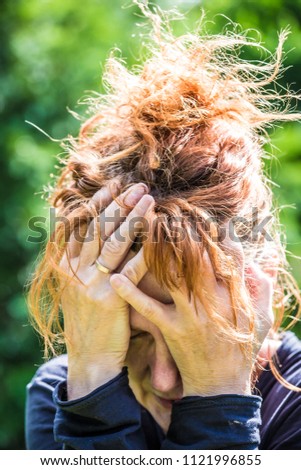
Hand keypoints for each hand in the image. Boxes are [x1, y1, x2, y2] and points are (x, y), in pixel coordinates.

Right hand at [59, 183, 153, 398]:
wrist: (89, 358)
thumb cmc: (89, 320)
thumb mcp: (78, 286)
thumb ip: (86, 260)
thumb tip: (105, 230)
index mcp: (65, 264)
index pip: (80, 224)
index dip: (98, 202)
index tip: (114, 185)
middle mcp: (74, 271)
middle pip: (97, 227)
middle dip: (118, 203)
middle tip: (137, 185)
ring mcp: (90, 284)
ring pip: (112, 242)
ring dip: (132, 218)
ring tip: (148, 199)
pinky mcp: (109, 299)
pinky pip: (131, 269)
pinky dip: (147, 250)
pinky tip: (159, 234)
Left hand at [110, 232, 273, 396]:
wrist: (220, 387)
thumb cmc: (241, 348)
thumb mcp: (261, 319)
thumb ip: (262, 288)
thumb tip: (263, 260)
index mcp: (236, 296)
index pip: (230, 255)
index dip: (217, 233)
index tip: (203, 217)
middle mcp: (213, 303)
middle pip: (198, 259)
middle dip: (184, 232)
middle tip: (169, 211)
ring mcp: (190, 316)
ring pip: (172, 276)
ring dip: (157, 251)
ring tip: (142, 227)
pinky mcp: (170, 330)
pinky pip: (148, 309)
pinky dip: (131, 293)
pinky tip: (115, 277)